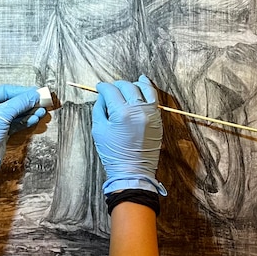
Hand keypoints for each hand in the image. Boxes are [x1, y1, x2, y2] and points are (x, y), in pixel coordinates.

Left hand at [0, 85, 45, 217]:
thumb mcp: (2, 116)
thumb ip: (19, 103)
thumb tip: (34, 95)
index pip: (6, 90)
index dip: (22, 91)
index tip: (36, 92)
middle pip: (13, 101)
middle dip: (28, 102)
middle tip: (42, 102)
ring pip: (16, 112)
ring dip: (29, 112)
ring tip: (41, 111)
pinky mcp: (2, 133)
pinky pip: (17, 123)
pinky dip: (26, 121)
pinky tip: (34, 119)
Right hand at [92, 75, 166, 195]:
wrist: (133, 172)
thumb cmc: (113, 154)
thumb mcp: (99, 130)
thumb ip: (99, 109)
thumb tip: (103, 96)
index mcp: (121, 113)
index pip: (111, 91)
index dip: (103, 87)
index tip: (99, 87)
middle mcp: (138, 110)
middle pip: (126, 87)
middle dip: (116, 85)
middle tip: (110, 89)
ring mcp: (150, 114)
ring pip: (143, 88)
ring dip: (133, 84)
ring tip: (126, 85)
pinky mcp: (157, 119)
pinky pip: (154, 97)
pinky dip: (148, 88)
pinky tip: (142, 83)